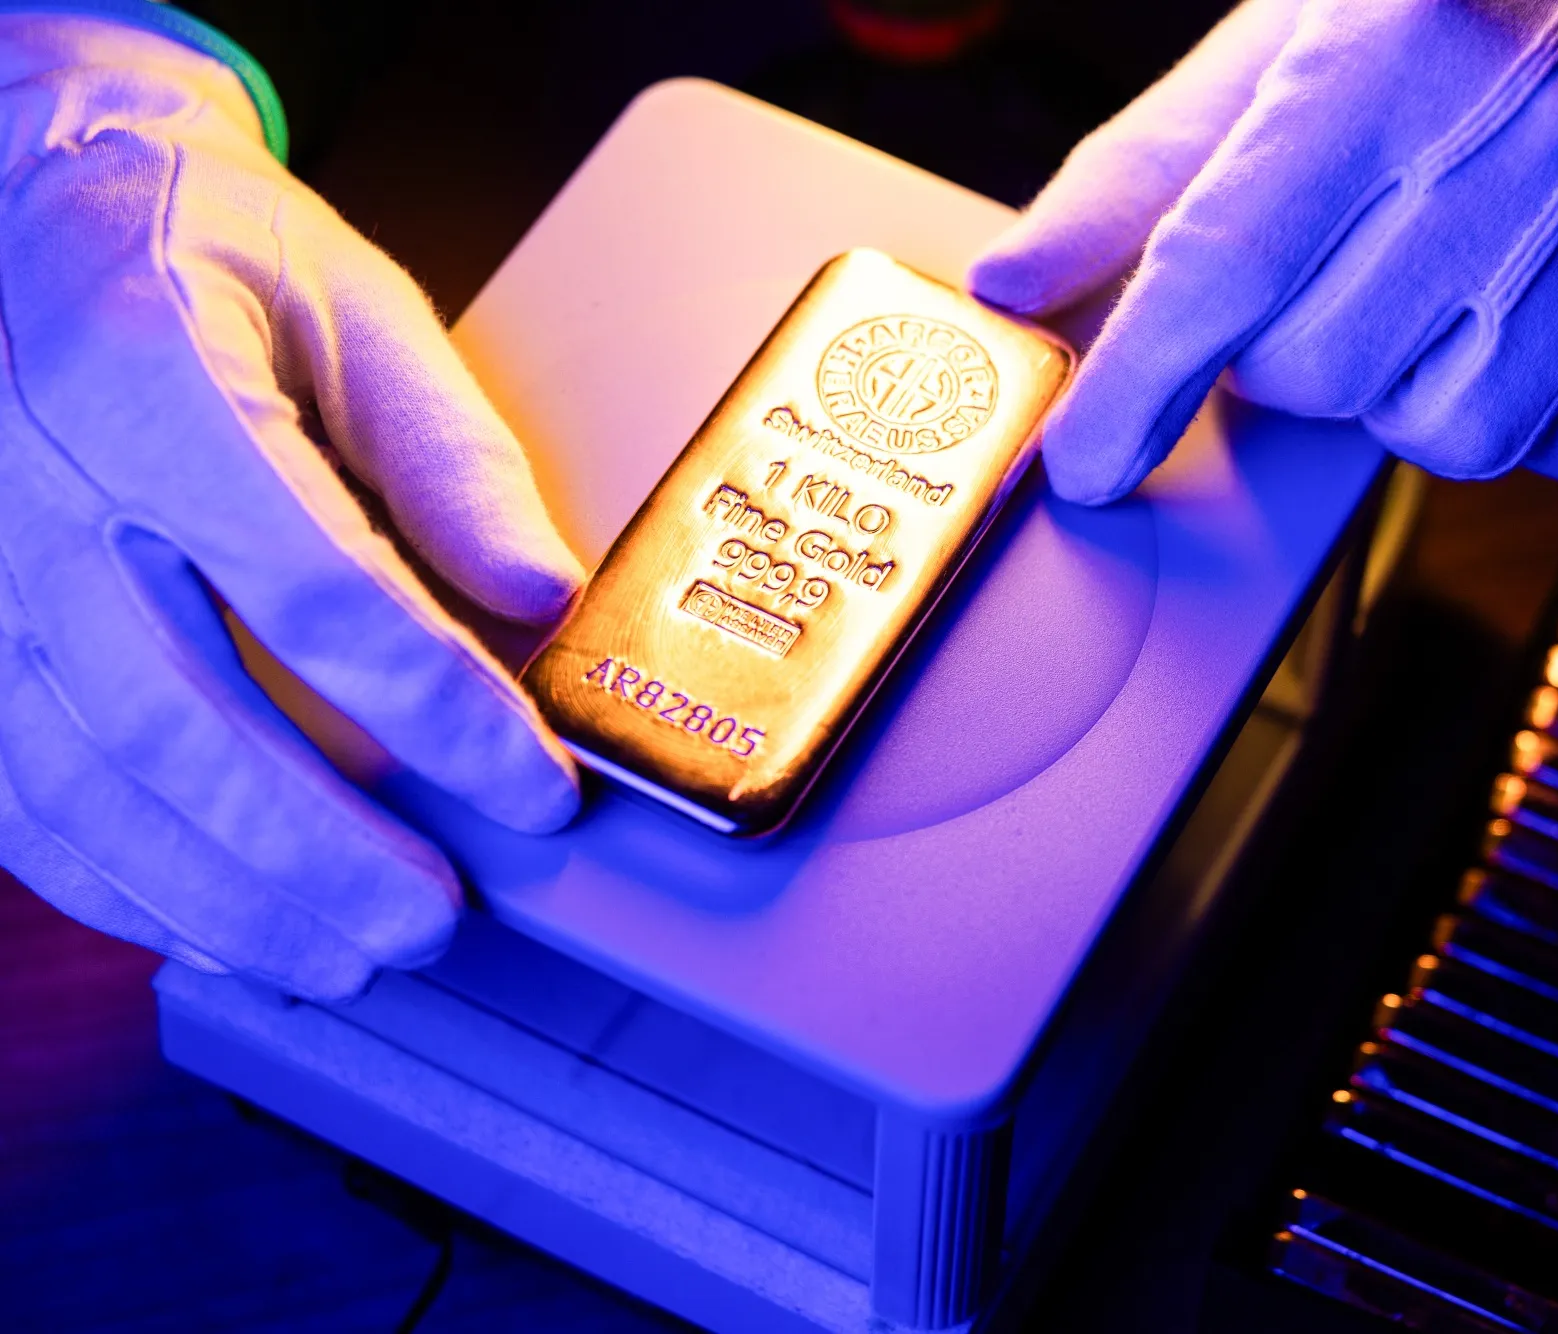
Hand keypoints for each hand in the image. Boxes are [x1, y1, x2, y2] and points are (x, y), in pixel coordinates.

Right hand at [0, 17, 582, 999]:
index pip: (316, 588)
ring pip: (81, 785)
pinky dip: (122, 881)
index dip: (439, 713)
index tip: (534, 787)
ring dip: (226, 896)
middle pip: (182, 718)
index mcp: (148, 374)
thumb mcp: (352, 303)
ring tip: (347, 951)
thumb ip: (450, 456)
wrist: (26, 206)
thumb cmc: (200, 248)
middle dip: (323, 849)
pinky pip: (15, 794)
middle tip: (438, 917)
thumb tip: (543, 599)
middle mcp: (27, 486)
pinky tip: (220, 924)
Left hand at [971, 0, 1557, 501]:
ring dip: (1403, 385)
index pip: (1225, 268)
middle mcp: (1519, 158)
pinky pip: (1557, 455)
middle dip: (1282, 349)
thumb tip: (1018, 284)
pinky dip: (1525, 411)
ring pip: (1431, 435)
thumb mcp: (1288, 41)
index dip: (1136, 385)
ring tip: (1446, 277)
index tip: (1083, 463)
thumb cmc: (1467, 3)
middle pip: (1313, 374)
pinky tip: (1538, 312)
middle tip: (1337, 265)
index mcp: (1391, 66)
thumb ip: (1143, 171)